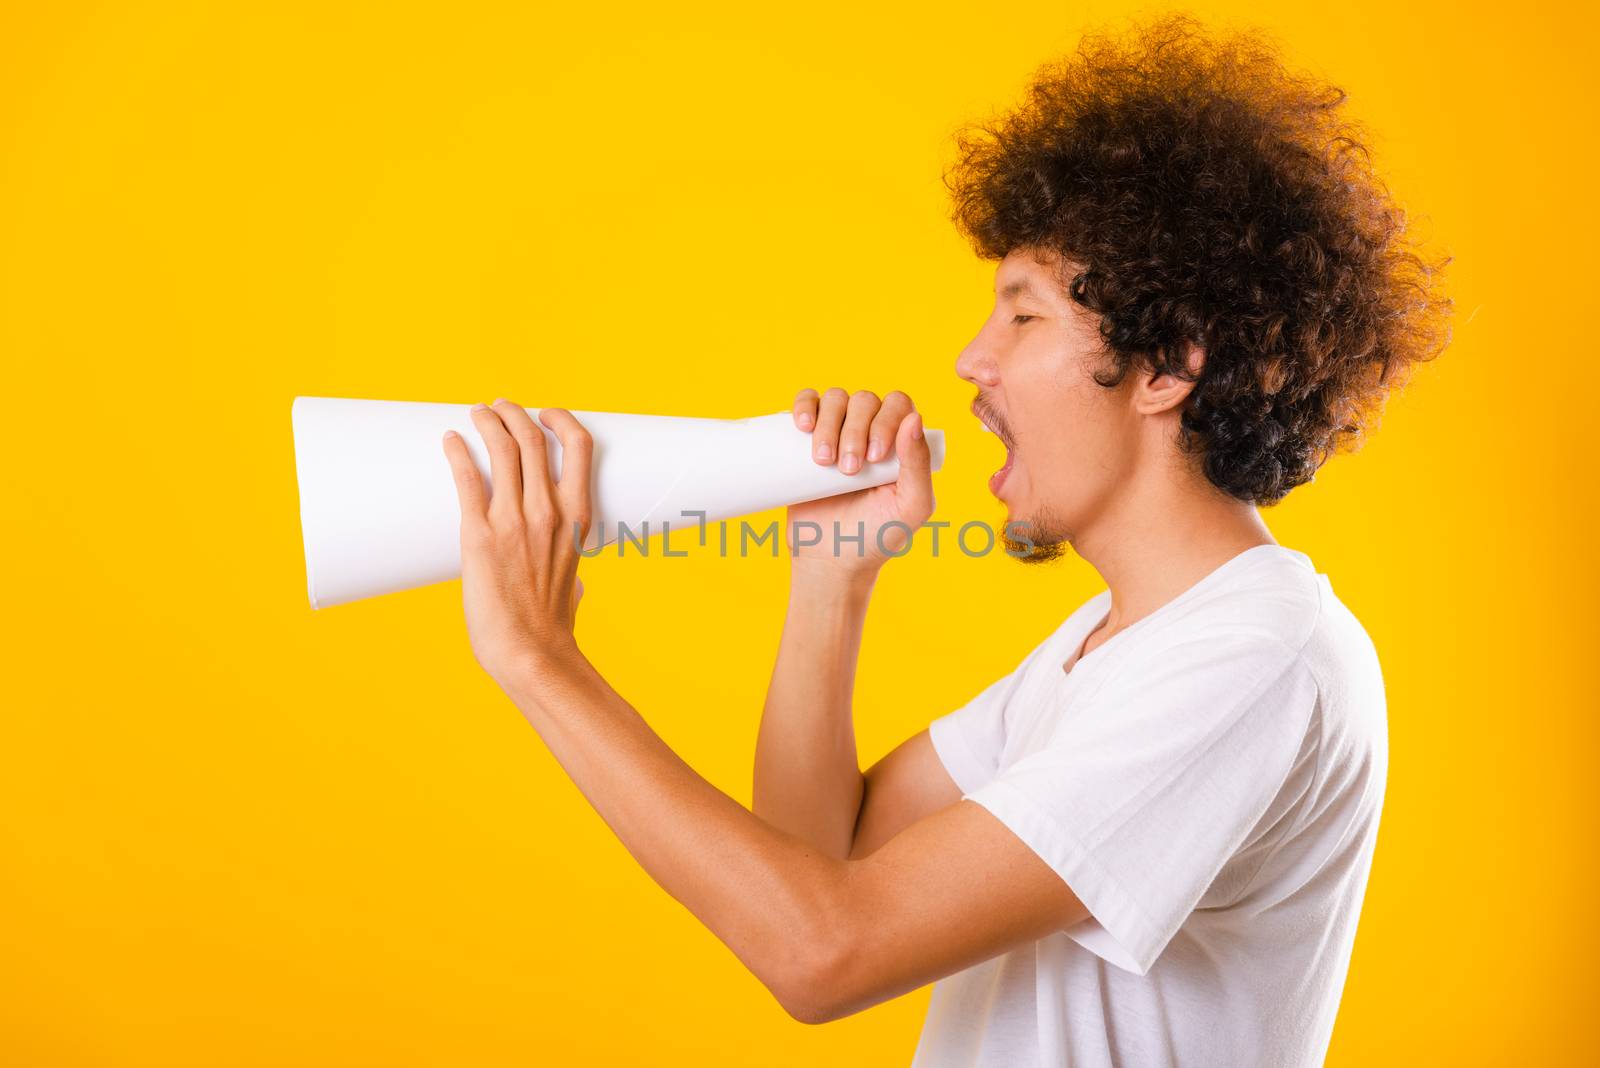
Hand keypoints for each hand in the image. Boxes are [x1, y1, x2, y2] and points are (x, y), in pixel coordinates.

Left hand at [441, 399, 591, 692]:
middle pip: (532, 438)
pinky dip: (457, 452)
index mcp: (577, 517)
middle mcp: (548, 510)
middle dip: (515, 413)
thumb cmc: (552, 624)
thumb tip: (576, 586)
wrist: (530, 650)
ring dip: (487, 422)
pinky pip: (466, 479)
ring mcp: (513, 520)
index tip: (546, 414)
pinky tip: (450, 441)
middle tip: (500, 407)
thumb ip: (574, 575)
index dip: (561, 420)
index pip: (580, 446)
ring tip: (476, 414)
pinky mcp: (478, 534)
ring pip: (502, 448)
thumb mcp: (575, 583)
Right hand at [786, 388, 934, 577]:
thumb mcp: (910, 507)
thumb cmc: (876, 537)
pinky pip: (806, 401)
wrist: (830, 559)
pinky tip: (804, 425)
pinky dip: (804, 404)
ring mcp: (838, 431)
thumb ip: (919, 466)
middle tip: (848, 470)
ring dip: (829, 424)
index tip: (874, 458)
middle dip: (855, 431)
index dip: (886, 421)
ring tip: (824, 461)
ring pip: (835, 398)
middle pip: (864, 400)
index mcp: (901, 441)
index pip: (898, 405)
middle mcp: (871, 430)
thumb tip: (914, 417)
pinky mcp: (806, 438)